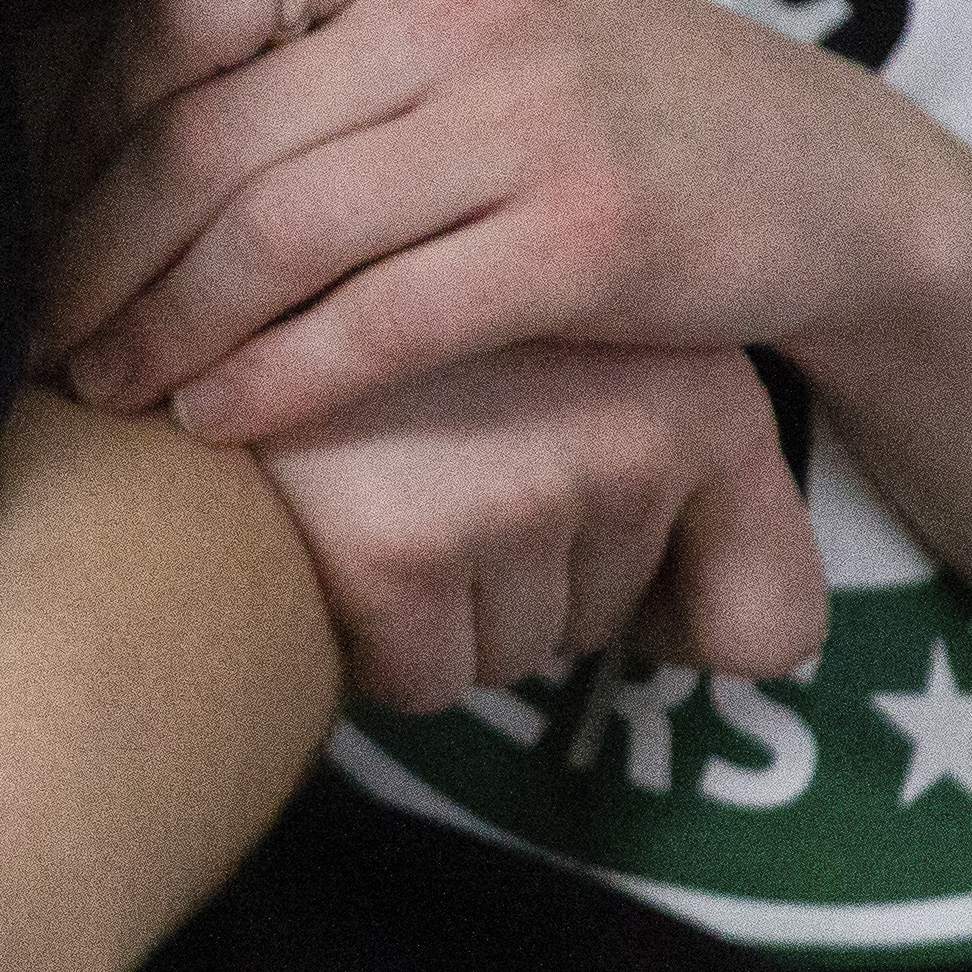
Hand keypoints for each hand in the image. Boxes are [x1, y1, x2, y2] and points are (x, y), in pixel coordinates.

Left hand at [33, 0, 971, 443]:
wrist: (820, 170)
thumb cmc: (594, 91)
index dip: (73, 113)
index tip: (13, 206)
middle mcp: (457, 2)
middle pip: (206, 132)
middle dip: (92, 250)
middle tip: (26, 332)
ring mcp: (529, 117)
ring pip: (277, 232)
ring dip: (164, 327)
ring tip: (102, 388)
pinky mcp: (586, 236)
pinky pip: (383, 319)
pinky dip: (278, 379)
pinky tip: (219, 419)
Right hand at [251, 341, 825, 708]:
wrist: (201, 293)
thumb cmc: (399, 343)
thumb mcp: (590, 369)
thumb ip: (710, 507)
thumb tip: (755, 656)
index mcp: (698, 381)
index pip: (770, 630)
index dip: (673, 620)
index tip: (594, 545)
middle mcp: (630, 428)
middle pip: (608, 633)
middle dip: (527, 582)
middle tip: (439, 463)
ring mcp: (515, 487)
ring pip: (514, 654)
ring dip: (449, 606)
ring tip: (380, 477)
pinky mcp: (399, 548)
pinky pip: (426, 678)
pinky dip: (373, 636)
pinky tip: (336, 522)